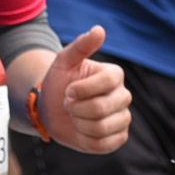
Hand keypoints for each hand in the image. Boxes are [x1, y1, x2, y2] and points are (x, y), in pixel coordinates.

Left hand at [35, 24, 132, 152]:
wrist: (51, 108)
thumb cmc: (59, 82)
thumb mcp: (64, 61)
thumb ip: (81, 46)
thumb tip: (99, 30)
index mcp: (115, 75)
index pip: (107, 82)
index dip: (82, 89)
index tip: (68, 90)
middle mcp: (123, 96)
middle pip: (101, 107)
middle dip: (76, 108)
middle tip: (69, 104)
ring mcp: (123, 118)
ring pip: (101, 127)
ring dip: (79, 123)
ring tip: (75, 116)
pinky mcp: (118, 138)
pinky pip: (104, 144)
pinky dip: (86, 139)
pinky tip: (81, 130)